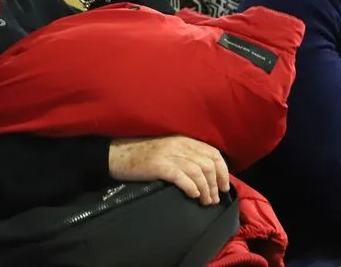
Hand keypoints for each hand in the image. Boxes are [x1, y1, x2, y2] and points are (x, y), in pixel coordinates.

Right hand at [108, 136, 230, 205]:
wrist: (117, 153)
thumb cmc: (142, 153)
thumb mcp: (168, 148)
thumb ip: (185, 155)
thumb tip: (206, 174)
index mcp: (184, 139)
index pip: (212, 153)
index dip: (222, 170)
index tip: (224, 185)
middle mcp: (179, 145)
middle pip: (208, 164)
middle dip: (215, 184)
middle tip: (214, 199)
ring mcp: (169, 155)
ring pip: (198, 172)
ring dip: (206, 189)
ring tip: (206, 202)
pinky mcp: (158, 166)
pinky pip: (181, 177)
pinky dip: (191, 187)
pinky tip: (194, 195)